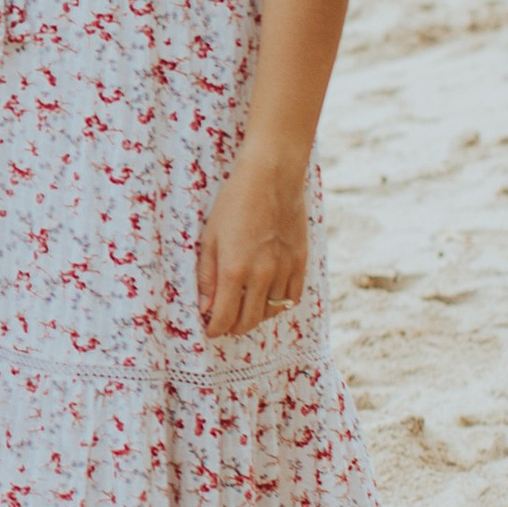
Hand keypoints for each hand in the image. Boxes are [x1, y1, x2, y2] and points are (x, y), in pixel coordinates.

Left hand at [198, 149, 309, 337]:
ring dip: (256, 316)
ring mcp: (285, 269)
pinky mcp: (301, 262)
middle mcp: (262, 275)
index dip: (215, 329)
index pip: (225, 318)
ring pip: (272, 312)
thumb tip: (206, 308)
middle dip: (233, 327)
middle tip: (225, 322)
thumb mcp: (210, 237)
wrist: (271, 176)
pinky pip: (293, 298)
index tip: (210, 330)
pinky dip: (279, 304)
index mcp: (235, 270)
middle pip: (249, 321)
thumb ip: (207, 276)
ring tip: (245, 309)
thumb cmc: (234, 202)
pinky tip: (268, 298)